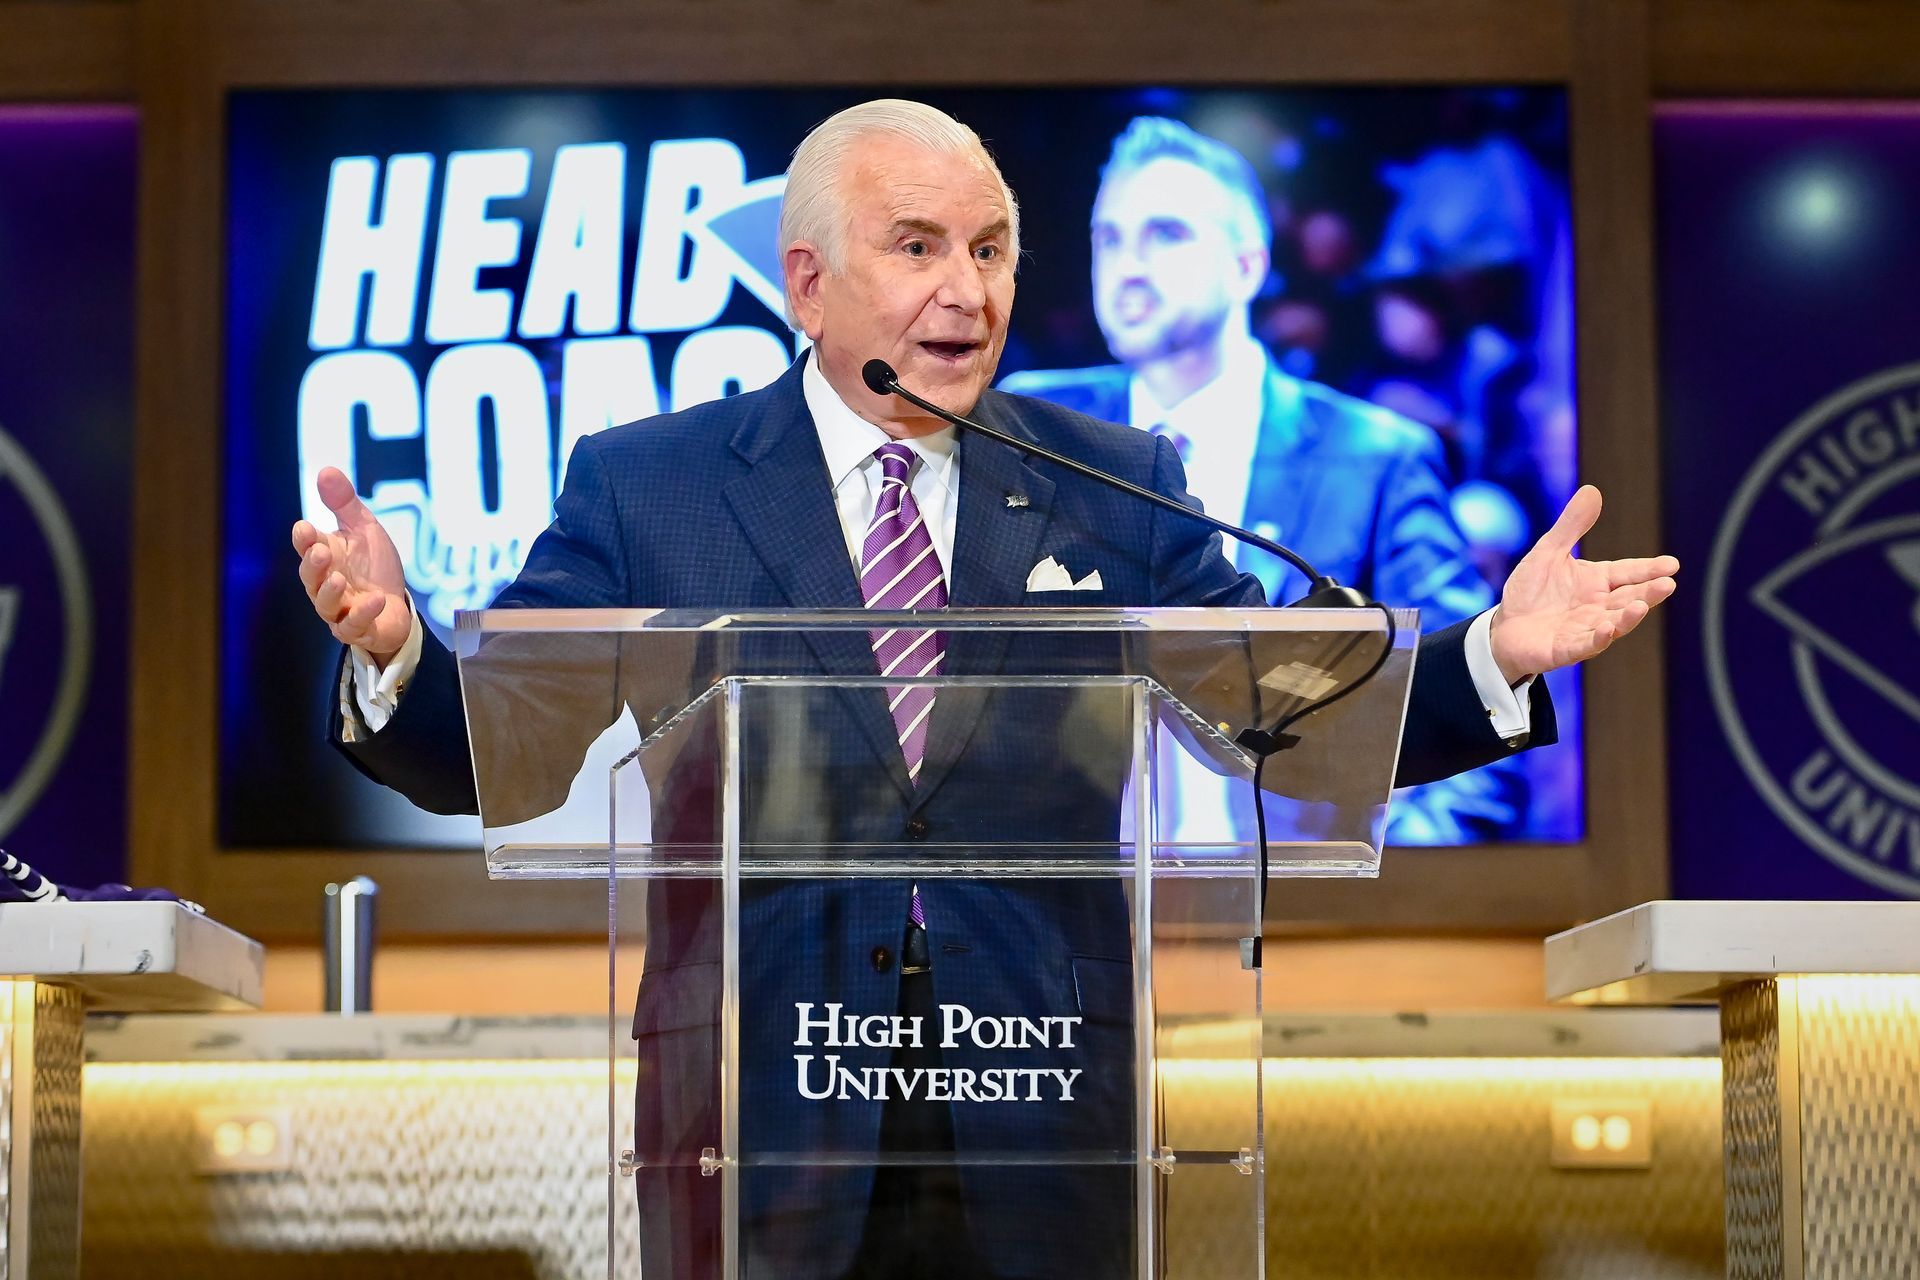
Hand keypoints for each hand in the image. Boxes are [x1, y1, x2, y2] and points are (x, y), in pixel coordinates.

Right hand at [291, 467, 412, 665]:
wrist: (397, 605)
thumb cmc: (374, 566)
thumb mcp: (364, 529)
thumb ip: (344, 503)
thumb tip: (326, 469)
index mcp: (325, 556)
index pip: (307, 546)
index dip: (304, 539)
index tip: (305, 528)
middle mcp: (325, 584)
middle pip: (310, 577)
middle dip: (313, 565)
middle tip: (321, 552)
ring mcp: (339, 609)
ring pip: (325, 604)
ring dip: (331, 592)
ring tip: (340, 579)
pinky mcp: (356, 629)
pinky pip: (352, 625)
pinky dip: (362, 613)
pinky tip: (375, 600)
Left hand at [1488, 485, 1677, 684]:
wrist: (1504, 627)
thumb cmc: (1531, 590)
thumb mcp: (1548, 552)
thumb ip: (1571, 526)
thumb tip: (1592, 490)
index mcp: (1597, 581)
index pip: (1628, 573)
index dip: (1649, 569)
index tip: (1672, 564)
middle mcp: (1598, 606)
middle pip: (1629, 598)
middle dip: (1649, 593)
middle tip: (1668, 584)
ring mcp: (1585, 629)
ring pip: (1614, 623)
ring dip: (1628, 617)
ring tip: (1640, 606)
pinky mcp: (1566, 649)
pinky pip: (1586, 645)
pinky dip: (1598, 638)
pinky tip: (1607, 629)